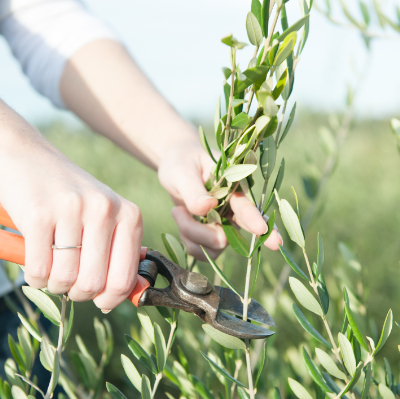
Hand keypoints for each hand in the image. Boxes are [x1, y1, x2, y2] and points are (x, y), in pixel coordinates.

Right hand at [0, 103, 141, 311]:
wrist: (30, 160)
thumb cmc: (73, 198)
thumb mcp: (107, 218)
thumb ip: (122, 253)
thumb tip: (136, 293)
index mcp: (129, 215)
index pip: (125, 279)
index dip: (110, 299)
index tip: (100, 300)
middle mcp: (105, 210)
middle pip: (93, 284)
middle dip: (79, 293)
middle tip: (71, 282)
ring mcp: (72, 210)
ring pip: (64, 280)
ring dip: (55, 284)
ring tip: (54, 267)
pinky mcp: (38, 214)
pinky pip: (38, 270)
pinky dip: (35, 276)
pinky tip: (37, 260)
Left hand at [158, 140, 282, 260]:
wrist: (174, 170)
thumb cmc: (181, 163)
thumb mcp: (183, 172)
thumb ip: (194, 190)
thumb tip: (208, 207)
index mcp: (232, 188)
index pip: (246, 206)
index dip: (256, 219)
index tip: (263, 229)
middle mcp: (232, 209)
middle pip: (238, 233)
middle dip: (233, 239)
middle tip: (268, 244)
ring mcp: (223, 225)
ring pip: (215, 245)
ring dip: (192, 233)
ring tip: (177, 211)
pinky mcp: (211, 236)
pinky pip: (202, 251)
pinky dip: (187, 240)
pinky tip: (181, 220)